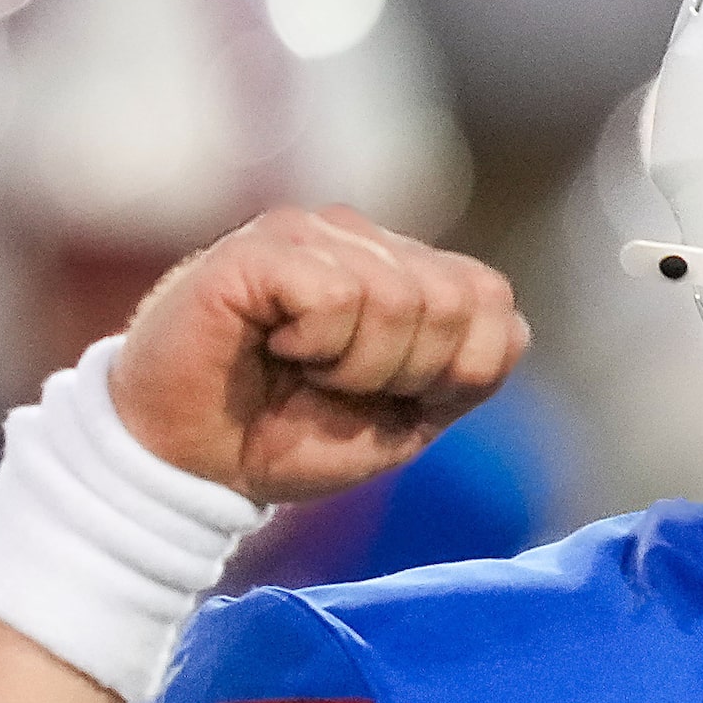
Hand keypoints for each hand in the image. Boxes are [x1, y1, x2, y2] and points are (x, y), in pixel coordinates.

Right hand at [108, 207, 527, 505]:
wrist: (189, 467)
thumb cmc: (283, 438)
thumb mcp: (403, 420)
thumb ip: (465, 374)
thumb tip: (513, 329)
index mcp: (401, 272)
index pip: (493, 302)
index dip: (457, 372)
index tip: (390, 398)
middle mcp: (361, 239)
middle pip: (456, 301)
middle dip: (407, 373)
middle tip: (335, 387)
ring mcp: (310, 235)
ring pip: (398, 299)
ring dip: (353, 365)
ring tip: (299, 369)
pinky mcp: (260, 249)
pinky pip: (336, 295)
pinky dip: (314, 346)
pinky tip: (273, 347)